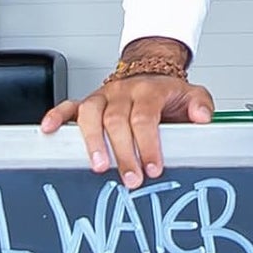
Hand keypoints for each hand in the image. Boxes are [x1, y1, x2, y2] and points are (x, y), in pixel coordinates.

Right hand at [41, 75, 214, 187]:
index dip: (148, 143)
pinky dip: (56, 117)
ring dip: (92, 141)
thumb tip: (202, 118)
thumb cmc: (167, 94)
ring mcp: (102, 96)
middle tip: (130, 179)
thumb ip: (200, 105)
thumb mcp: (192, 95)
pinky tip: (50, 131)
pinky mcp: (86, 102)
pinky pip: (67, 106)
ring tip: (98, 166)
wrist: (150, 73)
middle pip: (117, 120)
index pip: (145, 117)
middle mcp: (123, 92)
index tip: (153, 168)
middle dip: (123, 152)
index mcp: (149, 91)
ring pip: (90, 114)